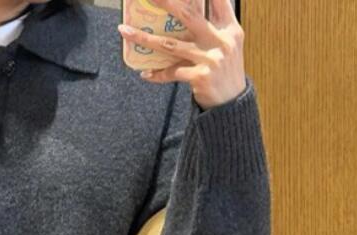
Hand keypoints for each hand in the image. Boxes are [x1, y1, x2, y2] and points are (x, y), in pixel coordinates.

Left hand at [117, 0, 246, 109]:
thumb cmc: (225, 70)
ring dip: (145, 38)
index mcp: (230, 29)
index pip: (218, 1)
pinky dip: (157, 74)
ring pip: (170, 44)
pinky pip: (171, 72)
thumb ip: (215, 26)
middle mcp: (221, 40)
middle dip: (167, 2)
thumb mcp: (228, 44)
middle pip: (189, 15)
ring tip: (125, 30)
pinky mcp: (200, 76)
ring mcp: (210, 58)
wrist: (232, 103)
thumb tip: (184, 10)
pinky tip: (145, 74)